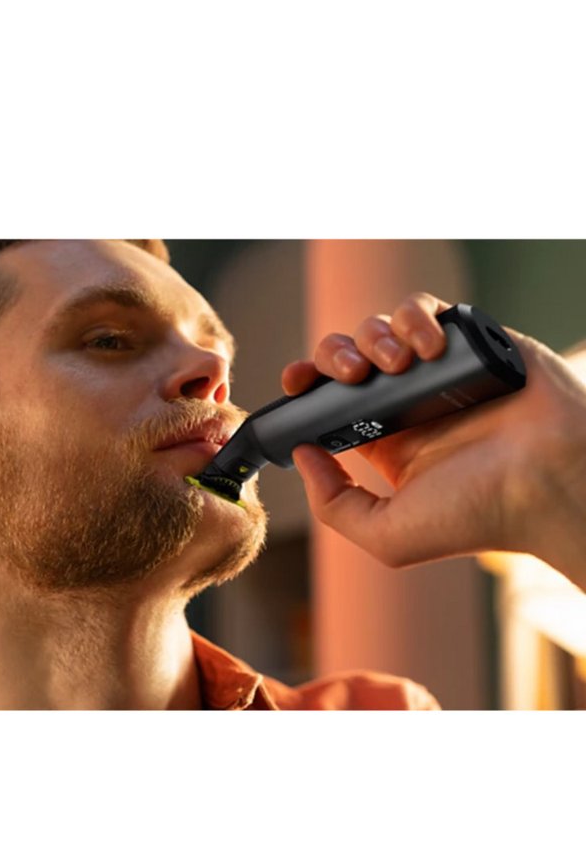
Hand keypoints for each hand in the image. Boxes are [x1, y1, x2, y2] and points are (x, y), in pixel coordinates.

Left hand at [282, 292, 585, 588]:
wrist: (548, 482)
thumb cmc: (478, 515)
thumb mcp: (387, 535)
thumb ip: (333, 503)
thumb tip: (302, 453)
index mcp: (386, 439)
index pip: (328, 401)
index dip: (305, 384)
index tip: (295, 382)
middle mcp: (408, 402)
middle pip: (347, 357)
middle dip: (334, 356)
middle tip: (352, 376)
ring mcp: (437, 368)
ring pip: (379, 328)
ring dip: (374, 337)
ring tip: (397, 366)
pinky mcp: (468, 339)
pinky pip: (424, 308)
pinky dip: (414, 317)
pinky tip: (427, 348)